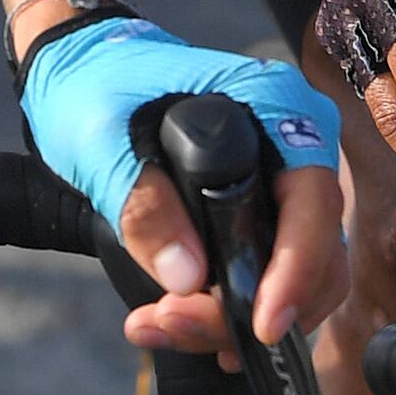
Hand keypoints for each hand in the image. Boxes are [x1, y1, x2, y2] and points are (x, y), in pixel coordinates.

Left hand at [15, 11, 348, 361]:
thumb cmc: (99, 84)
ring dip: (231, 320)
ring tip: (156, 325)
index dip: (297, 270)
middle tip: (173, 323)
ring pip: (293, 279)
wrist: (82, 69)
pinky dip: (224, 311)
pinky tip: (172, 322)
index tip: (261, 323)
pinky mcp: (257, 216)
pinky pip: (265, 278)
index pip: (314, 201)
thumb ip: (142, 203)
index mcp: (278, 107)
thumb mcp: (102, 138)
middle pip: (313, 254)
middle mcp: (296, 148)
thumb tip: (188, 278)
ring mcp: (280, 186)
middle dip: (251, 308)